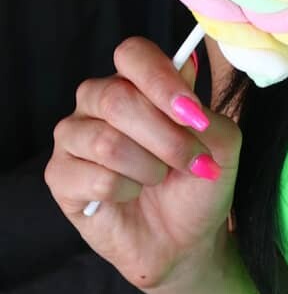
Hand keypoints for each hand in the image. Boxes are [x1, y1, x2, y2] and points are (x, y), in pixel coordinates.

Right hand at [44, 37, 240, 292]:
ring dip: (148, 167)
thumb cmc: (198, 184)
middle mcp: (97, 101)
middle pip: (116, 97)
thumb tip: (188, 68)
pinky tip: (132, 194)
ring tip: (160, 178)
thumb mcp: (221, 146)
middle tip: (190, 159)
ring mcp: (73, 137)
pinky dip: (126, 190)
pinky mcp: (60, 176)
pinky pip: (93, 177)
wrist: (185, 239)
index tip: (193, 113)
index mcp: (135, 82)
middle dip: (164, 136)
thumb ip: (207, 111)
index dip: (161, 80)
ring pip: (105, 140)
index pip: (133, 54)